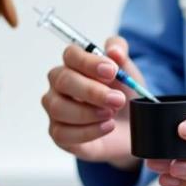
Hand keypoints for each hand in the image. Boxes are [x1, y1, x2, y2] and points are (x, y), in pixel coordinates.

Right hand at [41, 36, 143, 170]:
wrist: (130, 126)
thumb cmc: (122, 94)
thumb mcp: (127, 70)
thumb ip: (120, 53)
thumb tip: (114, 51)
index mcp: (73, 64)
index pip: (71, 55)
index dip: (89, 63)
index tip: (112, 71)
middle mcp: (59, 85)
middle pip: (63, 81)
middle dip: (92, 91)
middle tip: (116, 99)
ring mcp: (56, 109)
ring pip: (58, 108)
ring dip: (88, 113)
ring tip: (111, 114)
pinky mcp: (59, 134)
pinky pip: (63, 133)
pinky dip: (88, 131)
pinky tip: (106, 127)